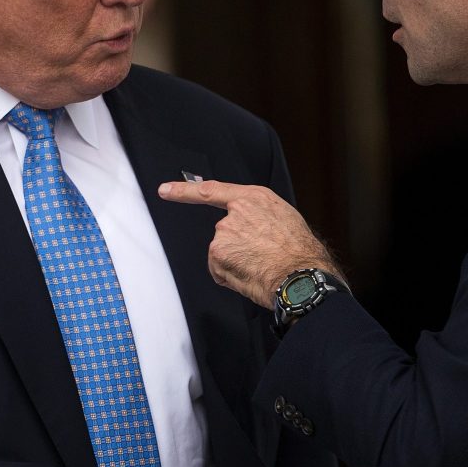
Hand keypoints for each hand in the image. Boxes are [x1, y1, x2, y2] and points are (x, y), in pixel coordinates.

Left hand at [157, 180, 339, 305]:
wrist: (301, 274)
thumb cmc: (300, 251)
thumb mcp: (284, 219)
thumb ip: (259, 217)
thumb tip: (253, 228)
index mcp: (253, 198)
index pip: (211, 190)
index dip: (184, 191)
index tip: (165, 190)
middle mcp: (235, 212)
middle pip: (224, 232)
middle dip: (238, 247)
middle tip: (262, 256)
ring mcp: (224, 232)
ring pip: (222, 252)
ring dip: (235, 262)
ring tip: (261, 265)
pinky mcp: (218, 252)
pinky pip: (219, 270)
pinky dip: (230, 276)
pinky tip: (250, 274)